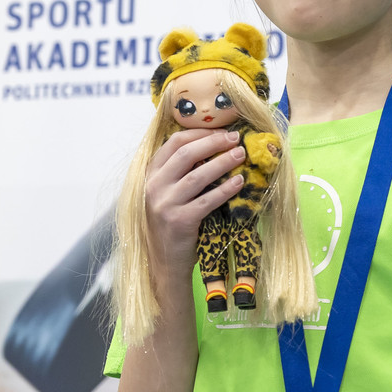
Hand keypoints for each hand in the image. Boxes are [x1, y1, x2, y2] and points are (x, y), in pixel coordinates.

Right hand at [143, 128, 246, 271]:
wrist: (165, 262)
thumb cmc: (171, 224)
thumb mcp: (167, 194)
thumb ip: (180, 172)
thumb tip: (212, 147)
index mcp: (151, 175)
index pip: (174, 143)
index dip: (200, 133)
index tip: (221, 130)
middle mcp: (154, 186)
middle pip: (185, 154)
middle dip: (213, 142)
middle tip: (235, 138)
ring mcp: (165, 204)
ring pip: (197, 175)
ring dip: (222, 162)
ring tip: (241, 155)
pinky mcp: (179, 221)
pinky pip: (207, 201)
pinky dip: (225, 189)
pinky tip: (240, 182)